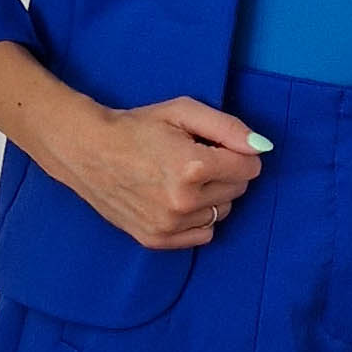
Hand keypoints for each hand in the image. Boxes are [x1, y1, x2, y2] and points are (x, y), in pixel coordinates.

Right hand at [67, 98, 268, 249]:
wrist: (89, 151)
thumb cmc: (138, 126)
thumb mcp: (184, 111)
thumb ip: (228, 127)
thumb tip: (262, 147)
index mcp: (193, 167)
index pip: (250, 168)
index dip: (238, 153)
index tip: (216, 146)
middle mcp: (184, 202)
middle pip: (238, 191)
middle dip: (226, 173)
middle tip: (196, 158)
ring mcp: (169, 225)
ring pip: (221, 213)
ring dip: (212, 196)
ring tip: (182, 178)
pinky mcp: (157, 240)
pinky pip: (203, 234)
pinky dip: (197, 218)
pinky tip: (177, 199)